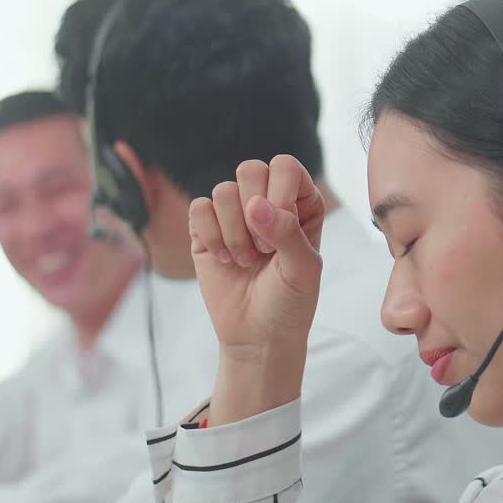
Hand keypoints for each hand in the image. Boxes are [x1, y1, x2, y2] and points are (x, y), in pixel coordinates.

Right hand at [188, 155, 323, 423]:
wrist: (258, 335)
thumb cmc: (290, 302)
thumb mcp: (303, 269)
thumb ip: (287, 232)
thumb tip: (255, 204)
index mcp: (301, 203)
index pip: (285, 166)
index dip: (279, 195)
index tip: (280, 235)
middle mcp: (268, 200)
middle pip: (250, 169)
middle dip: (253, 215)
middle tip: (263, 250)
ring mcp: (235, 213)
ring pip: (222, 190)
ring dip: (234, 233)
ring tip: (246, 260)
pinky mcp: (206, 228)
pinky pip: (198, 208)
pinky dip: (211, 236)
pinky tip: (224, 259)